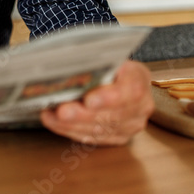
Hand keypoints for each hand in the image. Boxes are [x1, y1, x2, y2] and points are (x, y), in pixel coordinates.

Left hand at [39, 60, 153, 145]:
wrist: (118, 77)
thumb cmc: (108, 63)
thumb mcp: (105, 55)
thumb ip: (95, 62)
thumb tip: (71, 66)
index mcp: (139, 79)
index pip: (131, 91)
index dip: (109, 98)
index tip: (89, 100)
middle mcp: (141, 105)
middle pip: (113, 115)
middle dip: (83, 115)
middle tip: (62, 111)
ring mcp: (131, 125)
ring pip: (101, 130)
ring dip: (72, 125)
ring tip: (51, 116)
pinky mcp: (118, 137)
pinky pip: (94, 138)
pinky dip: (71, 130)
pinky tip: (54, 122)